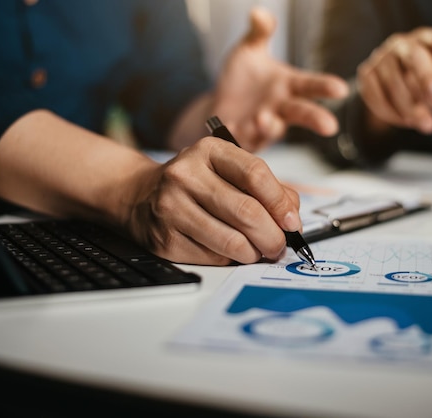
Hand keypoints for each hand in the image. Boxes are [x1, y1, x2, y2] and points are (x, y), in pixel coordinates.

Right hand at [125, 136, 300, 264]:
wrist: (140, 195)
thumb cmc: (194, 183)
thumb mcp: (226, 169)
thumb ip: (264, 186)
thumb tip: (291, 216)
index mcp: (208, 150)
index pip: (255, 174)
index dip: (281, 203)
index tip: (292, 222)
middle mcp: (186, 175)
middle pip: (247, 212)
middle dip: (273, 236)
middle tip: (280, 245)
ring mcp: (172, 207)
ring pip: (232, 241)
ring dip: (255, 253)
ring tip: (259, 251)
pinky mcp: (165, 239)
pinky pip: (213, 257)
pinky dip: (231, 259)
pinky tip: (232, 252)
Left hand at [212, 7, 347, 150]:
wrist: (219, 102)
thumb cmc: (242, 77)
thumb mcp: (249, 50)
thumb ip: (259, 33)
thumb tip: (258, 13)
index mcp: (288, 85)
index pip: (311, 85)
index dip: (326, 87)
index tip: (341, 89)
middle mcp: (280, 107)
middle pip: (302, 113)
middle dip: (316, 119)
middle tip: (330, 127)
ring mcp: (264, 125)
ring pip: (274, 129)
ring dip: (270, 126)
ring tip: (262, 119)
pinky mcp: (245, 137)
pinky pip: (246, 138)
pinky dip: (241, 134)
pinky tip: (234, 127)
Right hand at [357, 27, 431, 134]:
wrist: (397, 93)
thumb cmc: (430, 83)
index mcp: (428, 39)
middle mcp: (403, 44)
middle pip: (414, 55)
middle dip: (425, 77)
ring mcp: (381, 59)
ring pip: (392, 79)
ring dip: (408, 104)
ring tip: (426, 123)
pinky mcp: (366, 76)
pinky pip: (375, 94)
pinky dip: (390, 111)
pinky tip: (405, 121)